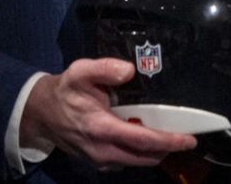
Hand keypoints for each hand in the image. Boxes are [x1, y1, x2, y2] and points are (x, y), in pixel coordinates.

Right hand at [21, 58, 196, 169]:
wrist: (41, 114)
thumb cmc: (64, 91)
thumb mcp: (80, 71)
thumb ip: (105, 68)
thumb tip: (129, 70)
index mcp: (101, 128)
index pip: (142, 140)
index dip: (169, 141)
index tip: (190, 139)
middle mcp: (103, 150)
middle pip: (146, 157)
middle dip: (169, 148)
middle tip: (187, 135)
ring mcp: (100, 160)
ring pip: (138, 161)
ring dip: (156, 151)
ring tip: (170, 134)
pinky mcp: (99, 162)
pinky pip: (128, 160)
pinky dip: (142, 152)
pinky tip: (147, 136)